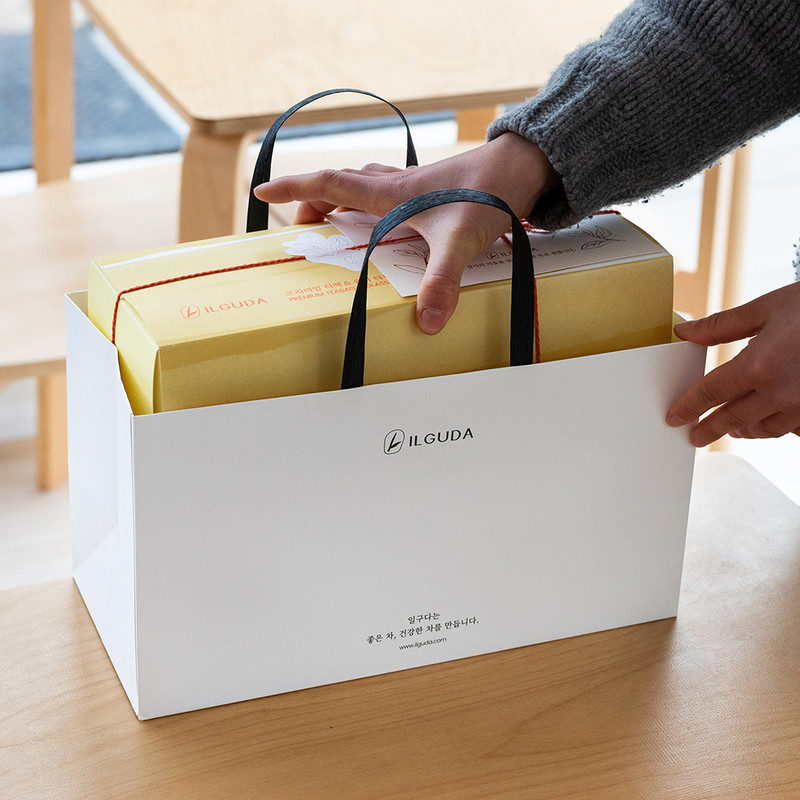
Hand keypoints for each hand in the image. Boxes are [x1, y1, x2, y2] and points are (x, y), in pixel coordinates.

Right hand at [254, 133, 559, 333]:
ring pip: (366, 186)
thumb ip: (441, 280)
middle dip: (314, 201)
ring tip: (336, 222)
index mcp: (390, 193)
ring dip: (344, 199)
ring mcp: (416, 187)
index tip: (263, 190)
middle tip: (302, 224)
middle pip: (343, 185)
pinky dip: (375, 204)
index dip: (294, 187)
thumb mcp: (460, 239)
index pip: (330, 183)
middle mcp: (397, 185)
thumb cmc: (490, 192)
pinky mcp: (434, 192)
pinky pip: (391, 193)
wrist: (525, 166)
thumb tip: (426, 322)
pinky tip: (391, 222)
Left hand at [667, 281, 799, 445]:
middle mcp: (780, 392)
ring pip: (765, 428)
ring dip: (743, 429)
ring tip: (731, 427)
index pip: (710, 393)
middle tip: (694, 436)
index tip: (674, 417)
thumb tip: (684, 333)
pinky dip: (777, 426)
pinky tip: (769, 421)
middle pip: (733, 418)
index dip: (688, 407)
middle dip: (710, 428)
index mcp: (758, 365)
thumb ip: (721, 326)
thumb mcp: (767, 308)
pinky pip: (793, 428)